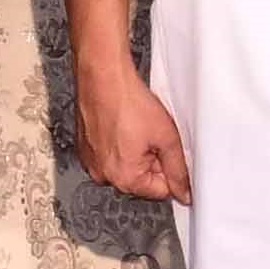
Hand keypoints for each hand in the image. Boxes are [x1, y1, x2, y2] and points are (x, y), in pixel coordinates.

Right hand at [73, 53, 188, 205]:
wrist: (102, 77)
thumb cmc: (127, 101)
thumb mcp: (167, 138)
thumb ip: (179, 169)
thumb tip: (184, 191)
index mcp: (124, 179)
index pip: (161, 191)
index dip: (172, 171)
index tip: (173, 154)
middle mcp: (103, 175)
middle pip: (142, 179)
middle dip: (153, 160)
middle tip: (154, 134)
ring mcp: (91, 161)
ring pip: (126, 165)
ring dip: (136, 151)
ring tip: (136, 126)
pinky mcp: (85, 148)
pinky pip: (110, 154)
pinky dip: (120, 143)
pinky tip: (124, 124)